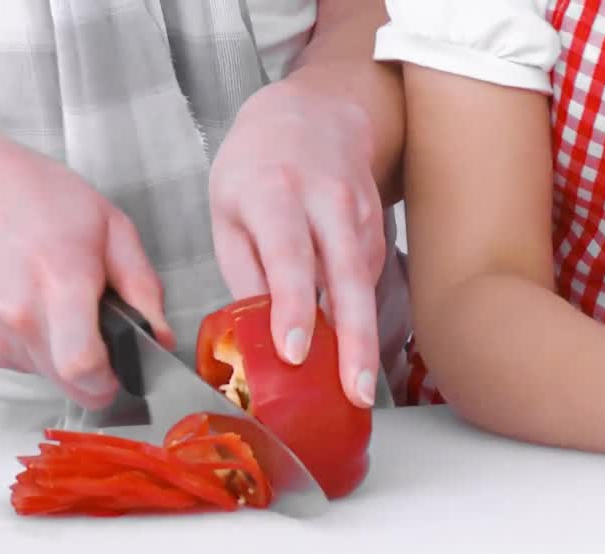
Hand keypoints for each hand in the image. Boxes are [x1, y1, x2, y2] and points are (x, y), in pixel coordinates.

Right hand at [0, 121, 172, 409]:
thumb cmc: (31, 195)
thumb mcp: (108, 224)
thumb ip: (142, 285)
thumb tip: (160, 336)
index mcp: (59, 281)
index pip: (83, 367)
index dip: (112, 378)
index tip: (125, 366)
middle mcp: (20, 316)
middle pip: (71, 385)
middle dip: (96, 374)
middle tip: (100, 334)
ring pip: (49, 378)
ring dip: (66, 357)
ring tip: (59, 305)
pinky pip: (24, 365)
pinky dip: (38, 348)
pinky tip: (31, 306)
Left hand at [209, 79, 385, 407]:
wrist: (314, 112)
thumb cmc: (258, 165)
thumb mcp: (228, 208)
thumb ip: (243, 269)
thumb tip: (255, 331)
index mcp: (272, 191)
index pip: (287, 253)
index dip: (293, 304)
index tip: (295, 351)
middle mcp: (323, 198)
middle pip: (345, 274)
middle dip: (353, 338)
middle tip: (354, 390)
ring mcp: (357, 210)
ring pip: (364, 281)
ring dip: (363, 337)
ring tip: (356, 388)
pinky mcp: (376, 223)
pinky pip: (368, 276)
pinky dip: (361, 312)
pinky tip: (353, 345)